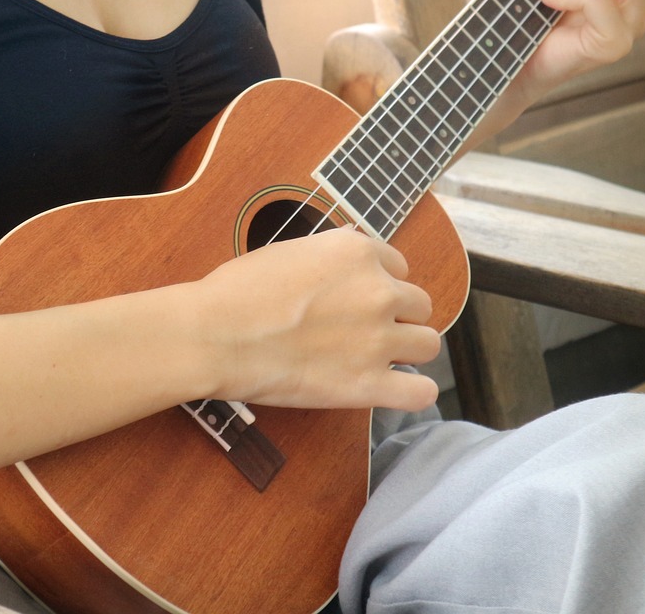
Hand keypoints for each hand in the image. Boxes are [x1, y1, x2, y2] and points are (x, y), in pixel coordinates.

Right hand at [192, 227, 440, 411]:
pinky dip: (412, 392)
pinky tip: (391, 389)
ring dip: (406, 351)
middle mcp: (378, 290)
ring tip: (374, 358)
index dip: (380, 284)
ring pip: (428, 344)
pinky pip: (421, 393)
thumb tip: (350, 258)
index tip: (356, 300)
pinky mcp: (368, 384)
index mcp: (357, 251)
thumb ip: (332, 256)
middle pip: (419, 305)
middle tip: (361, 331)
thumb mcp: (290, 250)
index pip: (398, 267)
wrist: (216, 335)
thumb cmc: (238, 292)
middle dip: (396, 317)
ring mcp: (378, 339)